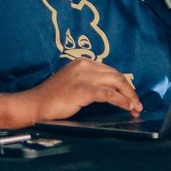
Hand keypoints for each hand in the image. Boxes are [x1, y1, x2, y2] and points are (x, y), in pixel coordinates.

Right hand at [21, 58, 142, 122]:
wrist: (33, 105)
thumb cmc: (53, 98)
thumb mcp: (74, 83)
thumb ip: (91, 82)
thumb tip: (113, 92)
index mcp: (84, 63)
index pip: (111, 72)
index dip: (124, 85)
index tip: (132, 96)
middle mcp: (85, 66)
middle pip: (117, 76)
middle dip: (130, 90)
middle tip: (137, 104)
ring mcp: (83, 77)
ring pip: (116, 83)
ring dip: (129, 96)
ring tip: (135, 108)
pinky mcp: (82, 90)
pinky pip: (108, 94)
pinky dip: (120, 100)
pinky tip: (127, 107)